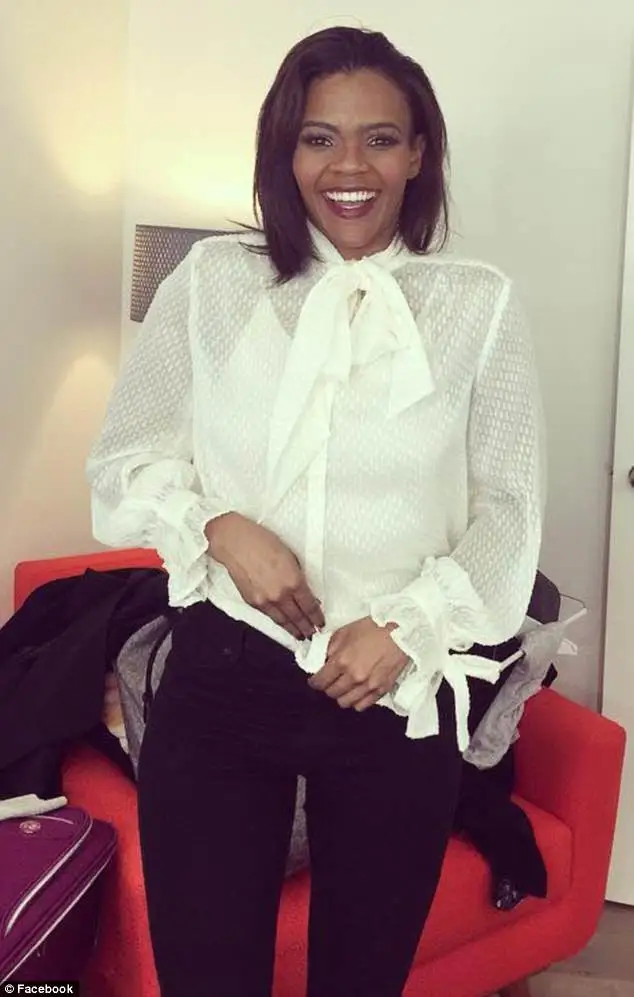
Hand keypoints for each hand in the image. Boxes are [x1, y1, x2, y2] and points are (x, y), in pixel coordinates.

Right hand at [205, 513, 324, 639]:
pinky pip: (269, 616)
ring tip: (300, 636)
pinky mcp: (252, 602)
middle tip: (313, 634)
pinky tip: (283, 624)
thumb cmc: (263, 541)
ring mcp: (265, 600)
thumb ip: (298, 576)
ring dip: (293, 630)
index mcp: (294, 581)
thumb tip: (306, 592)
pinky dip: (278, 622)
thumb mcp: (290, 556)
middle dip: (307, 628)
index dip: (316, 617)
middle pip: (298, 617)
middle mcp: (280, 595)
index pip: (310, 606)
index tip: (321, 623)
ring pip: (283, 621)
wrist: (235, 542)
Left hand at [308, 617, 408, 710]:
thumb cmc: (373, 628)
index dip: (314, 682)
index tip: (315, 680)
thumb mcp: (345, 631)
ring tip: (344, 687)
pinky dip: (356, 701)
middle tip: (331, 680)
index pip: (320, 682)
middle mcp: (353, 677)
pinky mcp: (381, 690)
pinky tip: (356, 692)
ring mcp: (368, 686)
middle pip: (331, 693)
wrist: (401, 632)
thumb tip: (323, 660)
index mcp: (342, 661)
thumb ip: (330, 647)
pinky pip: (362, 705)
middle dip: (327, 687)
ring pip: (345, 703)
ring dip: (341, 695)